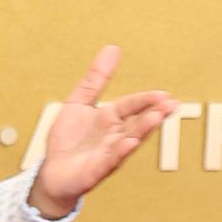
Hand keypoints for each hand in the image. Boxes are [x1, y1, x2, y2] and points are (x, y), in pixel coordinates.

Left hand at [33, 46, 176, 216]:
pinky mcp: (95, 171)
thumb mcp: (78, 103)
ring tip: (156, 118)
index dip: (147, 99)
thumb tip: (113, 48)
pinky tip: (129, 144)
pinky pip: (110, 161)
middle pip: (136, 123)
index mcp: (111, 119)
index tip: (165, 94)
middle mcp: (114, 136)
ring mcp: (107, 154)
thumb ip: (95, 79)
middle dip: (153, 114)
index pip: (132, 105)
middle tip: (170, 105)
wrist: (51, 173)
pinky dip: (119, 153)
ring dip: (142, 130)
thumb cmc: (68, 140)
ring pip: (128, 141)